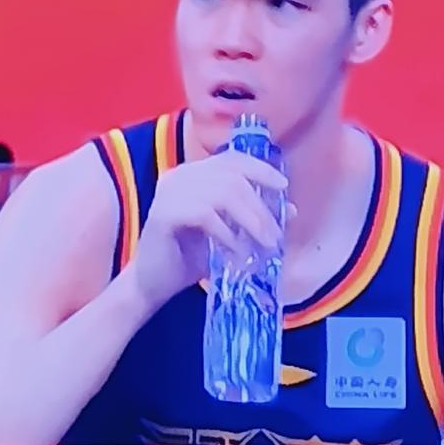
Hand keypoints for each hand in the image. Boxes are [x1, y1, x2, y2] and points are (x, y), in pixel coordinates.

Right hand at [128, 149, 285, 317]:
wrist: (152, 285)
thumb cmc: (189, 258)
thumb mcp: (229, 234)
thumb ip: (254, 218)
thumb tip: (291, 209)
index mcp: (192, 174)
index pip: (231, 159)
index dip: (260, 169)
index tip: (283, 187)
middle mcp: (178, 176)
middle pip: (232, 176)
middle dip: (261, 205)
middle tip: (275, 234)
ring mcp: (169, 192)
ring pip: (223, 193)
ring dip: (250, 219)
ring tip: (264, 244)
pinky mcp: (164, 214)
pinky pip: (205, 215)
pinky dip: (227, 233)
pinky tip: (236, 250)